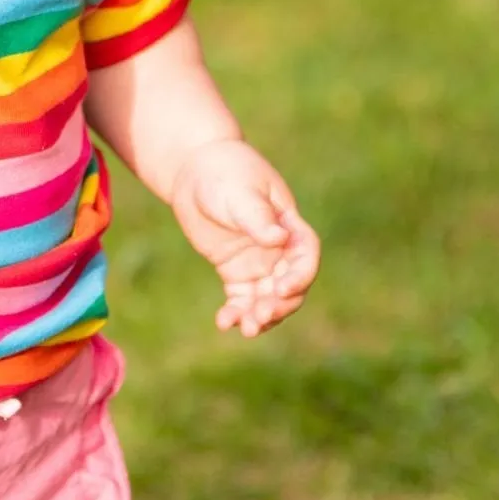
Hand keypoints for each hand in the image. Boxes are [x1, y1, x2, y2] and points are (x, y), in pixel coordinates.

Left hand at [170, 138, 320, 336]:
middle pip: (290, 286)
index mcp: (289, 225)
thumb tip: (278, 239)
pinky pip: (242, 298)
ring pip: (267, 298)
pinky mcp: (236, 272)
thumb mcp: (239, 191)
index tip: (281, 289)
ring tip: (244, 328)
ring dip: (260, 316)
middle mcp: (279, 249)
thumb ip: (258, 217)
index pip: (305, 257)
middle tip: (258, 318)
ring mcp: (259, 262)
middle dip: (279, 306)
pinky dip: (236, 312)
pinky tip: (223, 322)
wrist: (193, 171)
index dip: (299, 276)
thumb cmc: (223, 172)